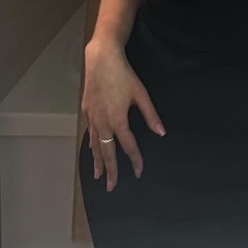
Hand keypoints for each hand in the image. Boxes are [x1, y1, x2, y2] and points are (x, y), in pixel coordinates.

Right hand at [82, 37, 165, 191]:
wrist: (101, 59)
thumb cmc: (123, 75)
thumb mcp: (141, 94)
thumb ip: (150, 115)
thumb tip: (161, 132)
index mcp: (118, 120)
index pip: (128, 146)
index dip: (135, 160)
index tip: (139, 172)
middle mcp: (103, 123)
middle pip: (106, 153)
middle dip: (110, 171)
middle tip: (111, 187)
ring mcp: (92, 117)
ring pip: (94, 145)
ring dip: (97, 161)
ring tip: (98, 175)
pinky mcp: (86, 110)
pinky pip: (90, 133)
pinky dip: (91, 145)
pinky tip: (92, 149)